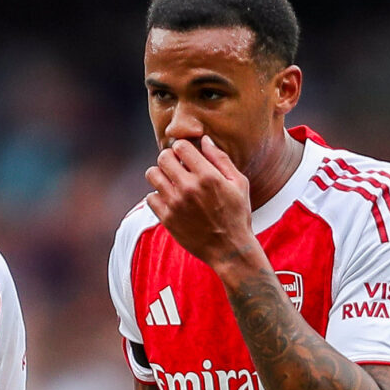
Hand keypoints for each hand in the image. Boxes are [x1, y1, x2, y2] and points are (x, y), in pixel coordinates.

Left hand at [144, 138, 258, 274]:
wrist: (230, 249)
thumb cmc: (237, 214)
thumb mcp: (239, 183)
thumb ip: (220, 159)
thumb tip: (204, 139)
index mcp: (208, 175)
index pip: (180, 146)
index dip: (183, 148)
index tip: (187, 156)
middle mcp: (189, 188)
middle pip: (163, 157)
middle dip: (169, 158)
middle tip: (176, 167)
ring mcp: (176, 204)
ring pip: (152, 175)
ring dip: (160, 175)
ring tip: (170, 182)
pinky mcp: (167, 219)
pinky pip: (150, 198)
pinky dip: (157, 197)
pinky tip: (169, 200)